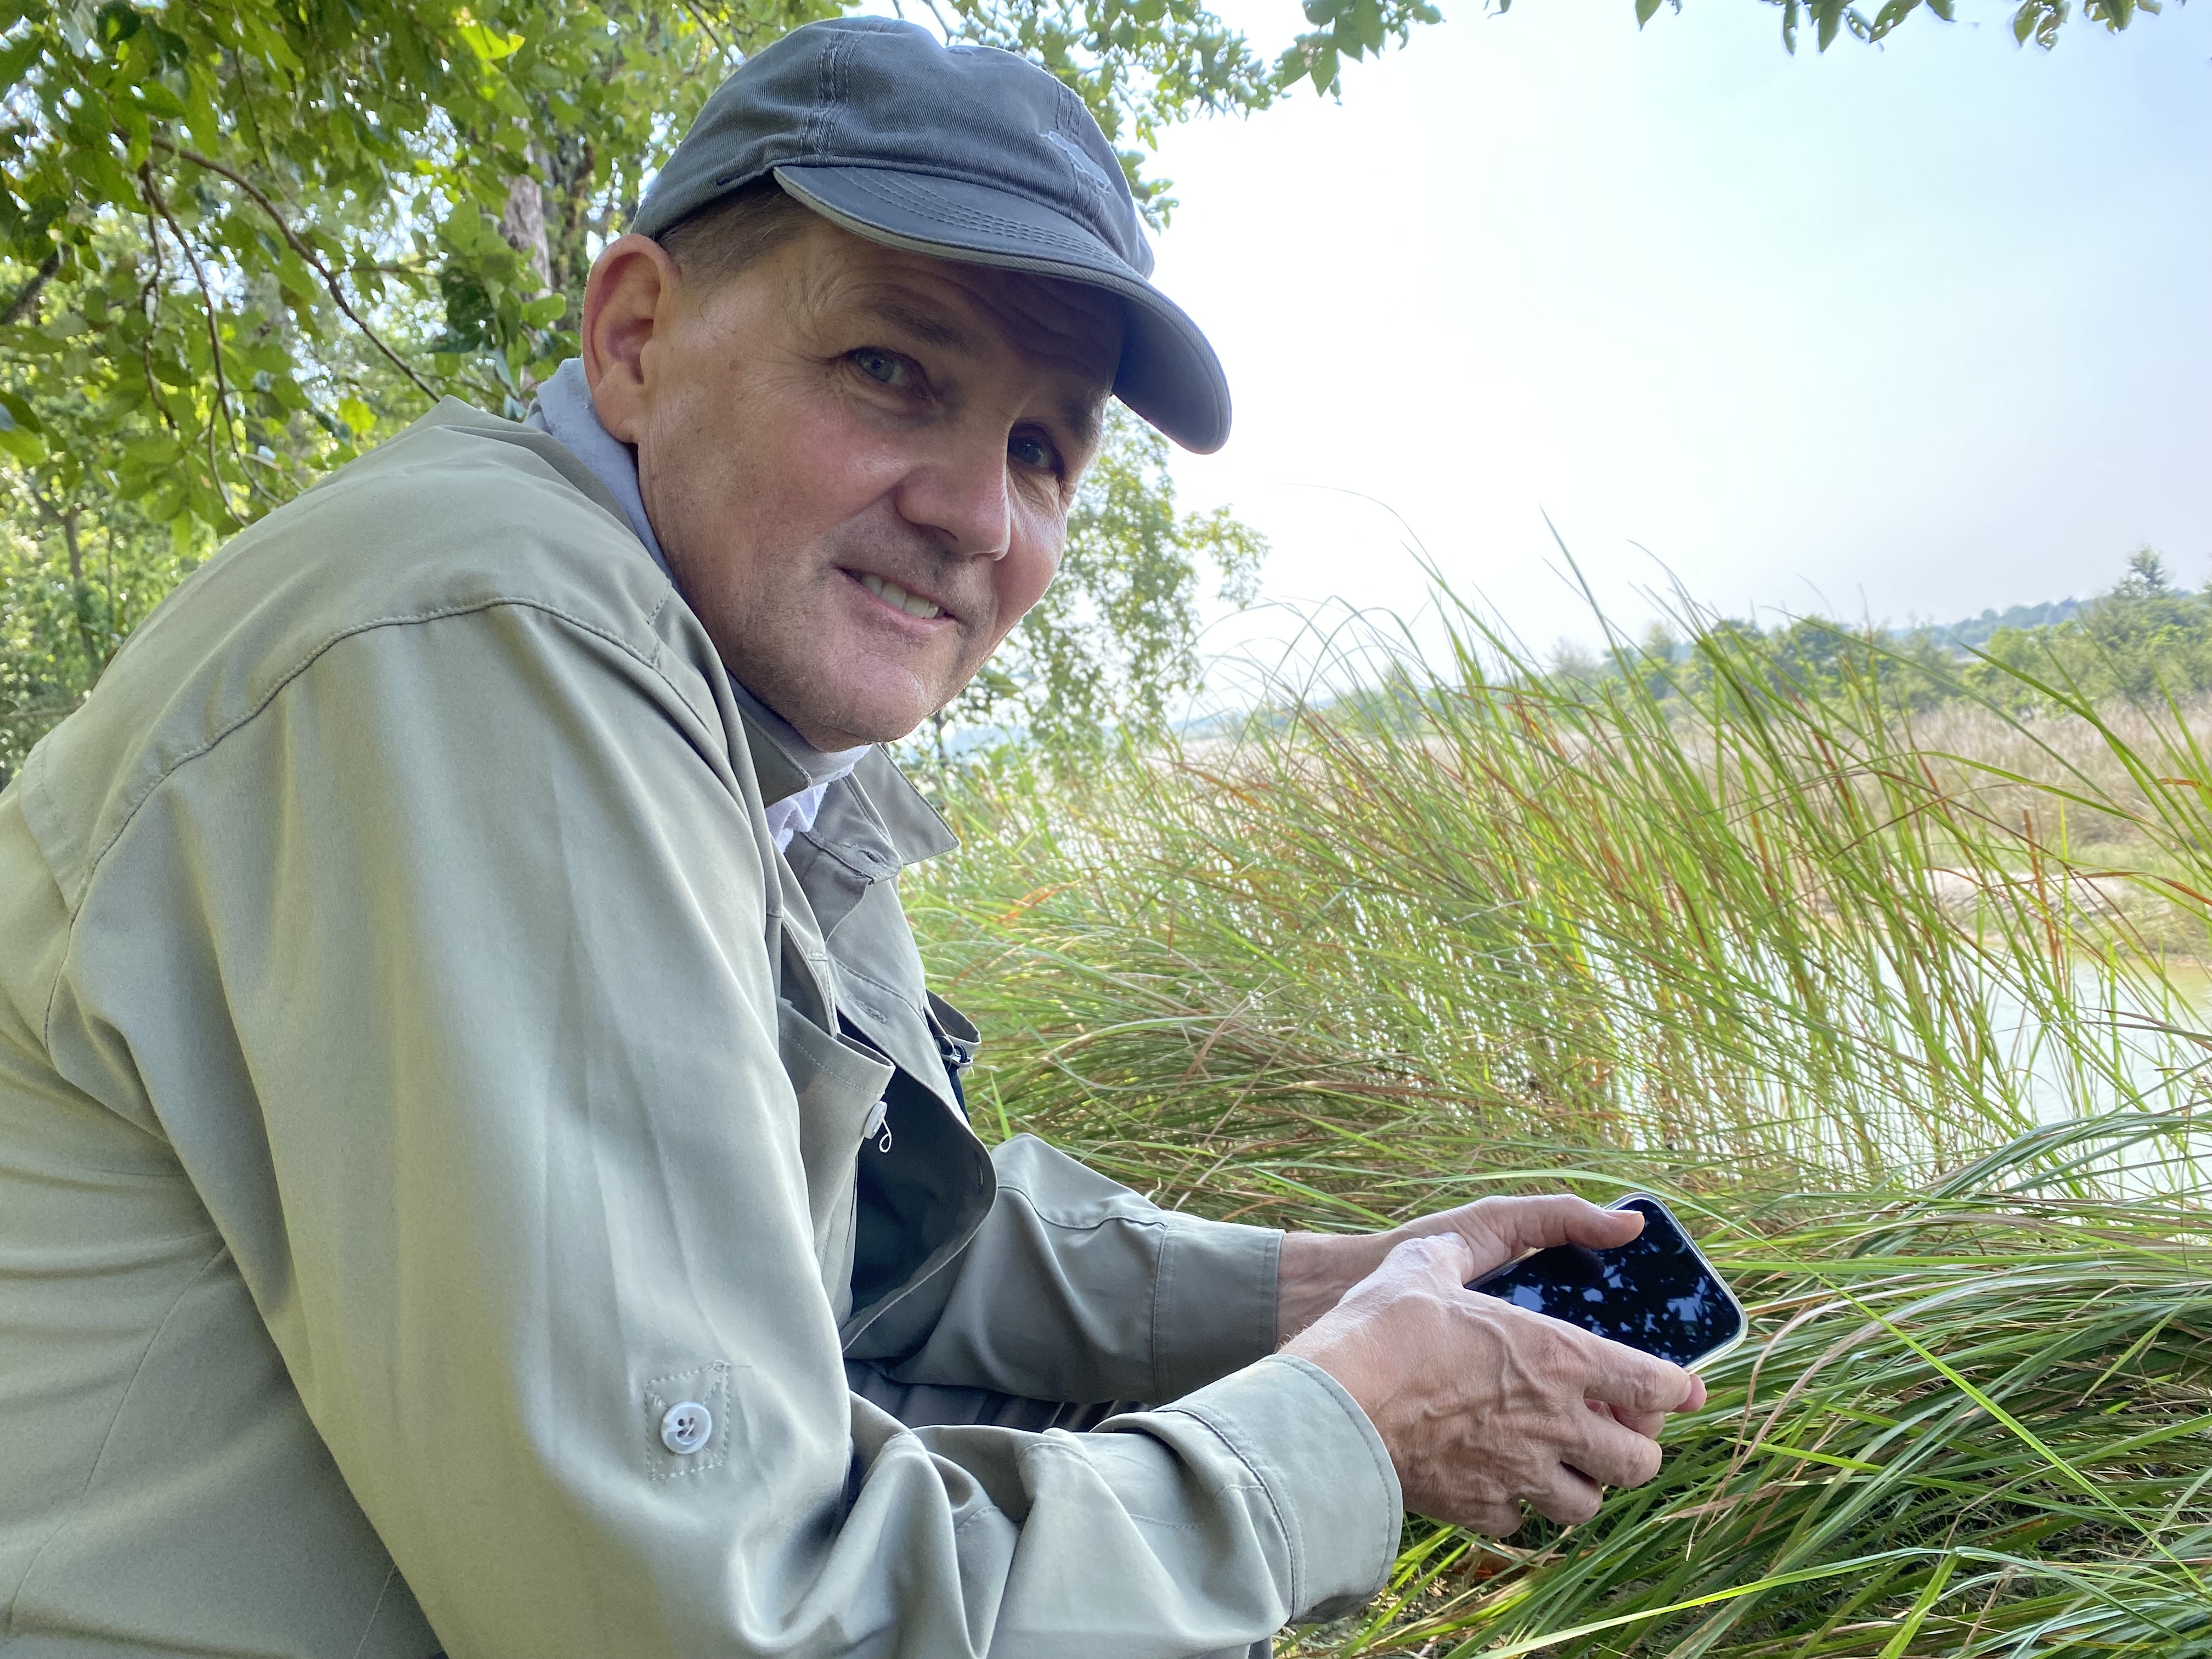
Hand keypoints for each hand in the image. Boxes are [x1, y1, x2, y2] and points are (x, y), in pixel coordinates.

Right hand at [1278, 1204, 1705, 1534]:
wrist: (1331, 1403)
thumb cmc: (1382, 1322)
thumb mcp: (1436, 1254)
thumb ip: (1506, 1233)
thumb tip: (1585, 1224)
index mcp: (1557, 1357)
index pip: (1656, 1385)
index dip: (1677, 1388)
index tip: (1678, 1386)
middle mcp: (1553, 1423)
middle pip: (1640, 1462)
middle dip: (1638, 1446)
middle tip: (1615, 1428)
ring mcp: (1517, 1473)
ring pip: (1588, 1505)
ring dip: (1584, 1482)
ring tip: (1562, 1460)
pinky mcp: (1477, 1507)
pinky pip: (1522, 1522)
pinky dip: (1520, 1505)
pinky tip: (1499, 1478)